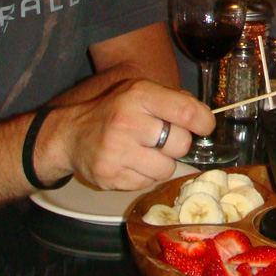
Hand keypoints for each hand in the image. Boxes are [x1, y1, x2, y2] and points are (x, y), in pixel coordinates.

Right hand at [43, 79, 214, 190]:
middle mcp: (127, 122)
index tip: (205, 126)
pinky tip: (131, 162)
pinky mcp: (110, 176)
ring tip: (145, 152)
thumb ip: (174, 101)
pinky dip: (144, 175)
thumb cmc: (115, 112)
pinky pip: (147, 183)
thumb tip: (205, 119)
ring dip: (162, 162)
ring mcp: (117, 151)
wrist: (70, 135)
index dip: (204, 122)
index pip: (187, 111)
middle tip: (164, 139)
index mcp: (139, 95)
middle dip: (179, 143)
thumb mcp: (142, 92)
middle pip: (181, 143)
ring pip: (167, 168)